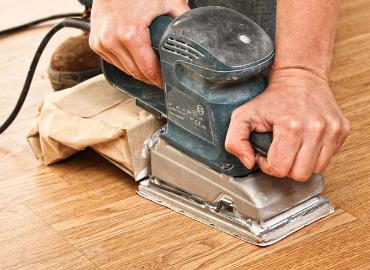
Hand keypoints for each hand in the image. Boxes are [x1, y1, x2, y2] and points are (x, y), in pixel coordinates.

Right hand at [89, 0, 189, 87]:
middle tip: (159, 78)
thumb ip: (182, 18)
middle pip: (136, 73)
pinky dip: (124, 62)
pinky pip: (113, 61)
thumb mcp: (167, 1)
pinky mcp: (95, 43)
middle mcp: (113, 41)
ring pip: (124, 69)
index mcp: (130, 35)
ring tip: (148, 69)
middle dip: (150, 78)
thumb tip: (195, 33)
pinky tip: (133, 58)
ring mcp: (102, 43)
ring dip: (137, 72)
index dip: (159, 80)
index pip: (148, 70)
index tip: (165, 84)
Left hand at [225, 68, 349, 180]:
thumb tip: (248, 162)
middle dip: (284, 167)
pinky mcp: (341, 130)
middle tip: (278, 151)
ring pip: (315, 170)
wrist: (300, 76)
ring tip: (291, 148)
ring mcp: (332, 130)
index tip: (265, 152)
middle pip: (299, 174)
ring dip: (300, 163)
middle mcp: (316, 129)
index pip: (279, 169)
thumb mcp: (242, 116)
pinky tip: (304, 143)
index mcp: (291, 127)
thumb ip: (235, 141)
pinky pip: (327, 159)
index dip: (267, 164)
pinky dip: (314, 156)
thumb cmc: (271, 98)